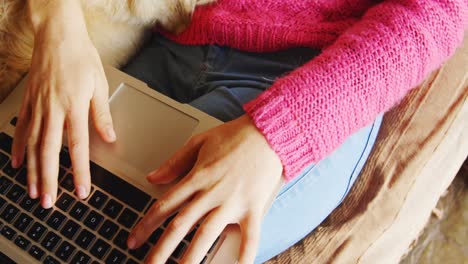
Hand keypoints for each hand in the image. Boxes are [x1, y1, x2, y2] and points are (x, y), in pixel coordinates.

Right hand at [11, 0, 115, 207]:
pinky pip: (21, 129)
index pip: (77, 147)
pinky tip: (18, 163)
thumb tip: (110, 137)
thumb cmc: (81, 58)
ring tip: (34, 191)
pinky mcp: (29, 102)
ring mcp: (37, 106)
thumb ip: (102, 115)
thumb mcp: (99, 85)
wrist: (57, 36)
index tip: (81, 192)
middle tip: (49, 202)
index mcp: (74, 107)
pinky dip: (19, 148)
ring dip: (33, 171)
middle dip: (50, 180)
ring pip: (32, 145)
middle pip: (49, 152)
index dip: (79, 172)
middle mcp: (53, 110)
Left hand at [128, 115, 283, 263]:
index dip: (145, 225)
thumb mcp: (199, 142)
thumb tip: (152, 177)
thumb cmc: (235, 136)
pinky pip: (249, 236)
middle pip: (180, 226)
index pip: (164, 206)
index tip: (133, 241)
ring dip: (191, 258)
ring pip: (206, 235)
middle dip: (160, 250)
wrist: (268, 133)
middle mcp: (211, 193)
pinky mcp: (253, 208)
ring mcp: (232, 203)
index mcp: (196, 177)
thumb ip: (174, 162)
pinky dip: (245, 254)